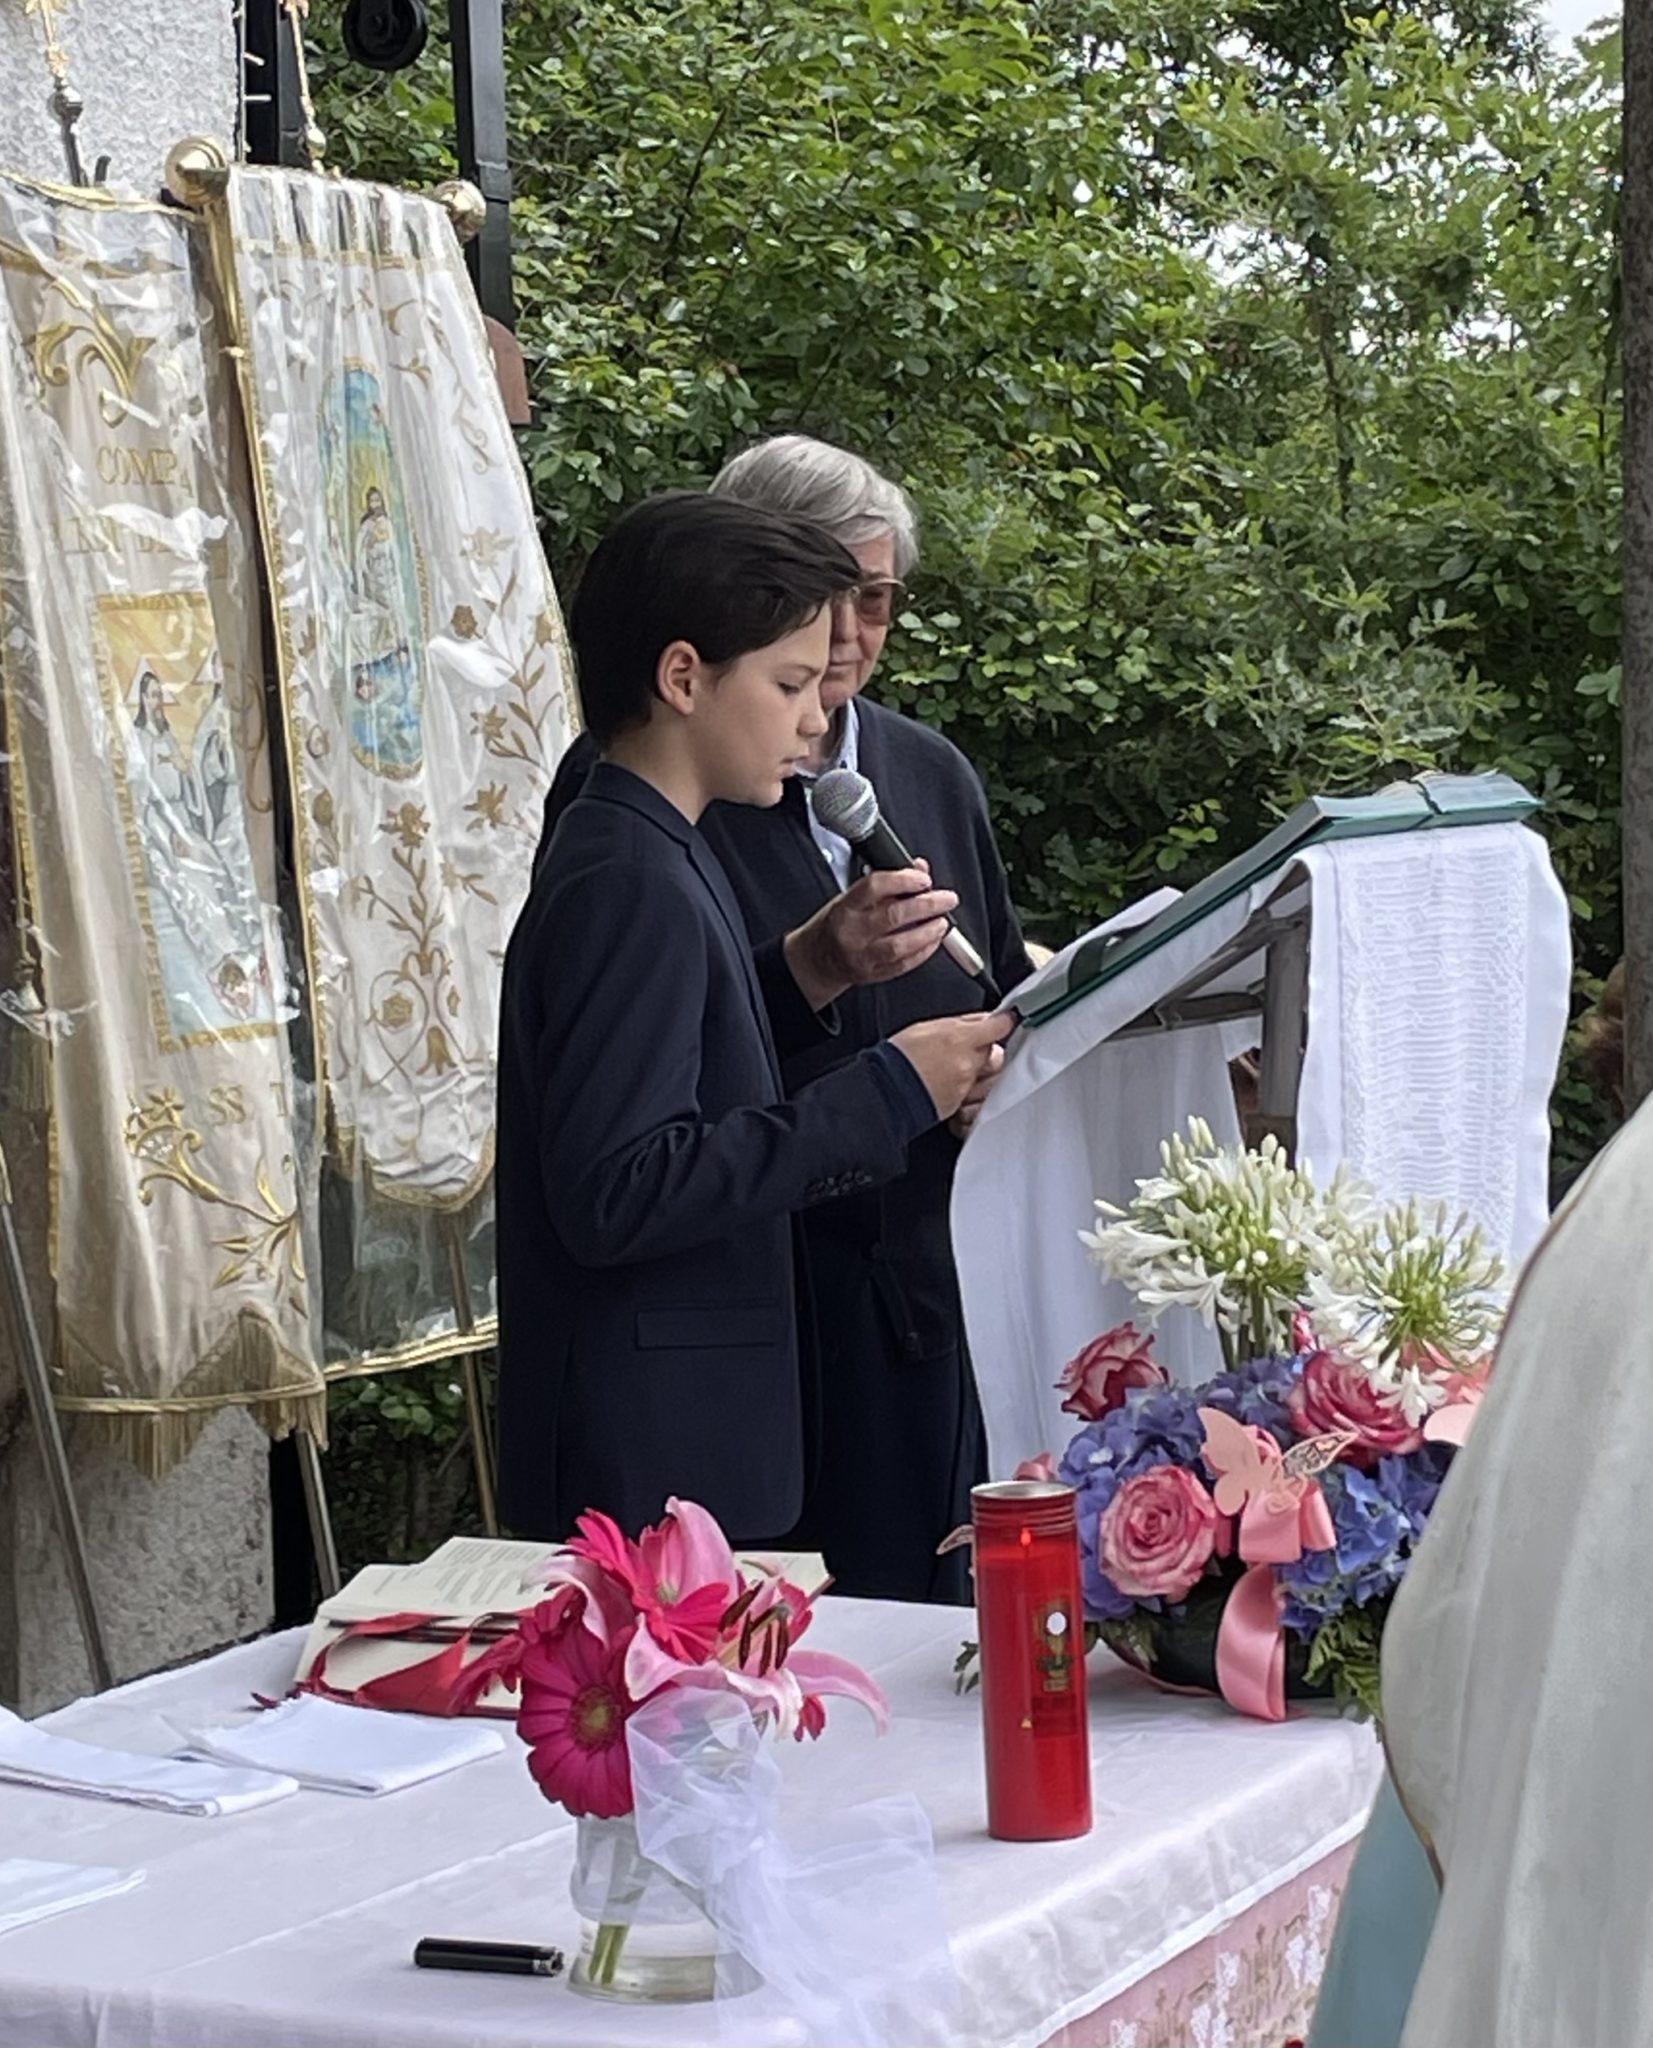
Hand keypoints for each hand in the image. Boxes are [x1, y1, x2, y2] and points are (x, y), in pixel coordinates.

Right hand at [784, 865, 958, 1011]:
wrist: (818, 958)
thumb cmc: (838, 923)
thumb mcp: (853, 896)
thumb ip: (887, 883)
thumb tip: (919, 868)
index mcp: (846, 907)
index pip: (875, 887)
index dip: (903, 880)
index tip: (924, 878)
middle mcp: (852, 931)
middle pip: (894, 915)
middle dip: (927, 905)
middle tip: (947, 899)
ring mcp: (863, 955)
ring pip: (900, 944)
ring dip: (928, 932)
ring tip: (942, 922)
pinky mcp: (873, 974)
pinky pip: (903, 964)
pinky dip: (923, 952)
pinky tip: (934, 941)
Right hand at [891, 1011, 1014, 1122]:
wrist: (885, 1090)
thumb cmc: (898, 1057)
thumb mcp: (926, 1027)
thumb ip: (958, 1023)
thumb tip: (979, 1020)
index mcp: (960, 1038)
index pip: (998, 1027)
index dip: (1004, 1022)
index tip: (1006, 1020)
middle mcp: (968, 1063)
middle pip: (995, 1053)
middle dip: (986, 1049)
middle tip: (969, 1046)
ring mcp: (966, 1086)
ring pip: (985, 1075)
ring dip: (977, 1070)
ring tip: (953, 1066)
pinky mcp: (960, 1103)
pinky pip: (972, 1092)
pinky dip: (964, 1085)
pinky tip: (945, 1080)